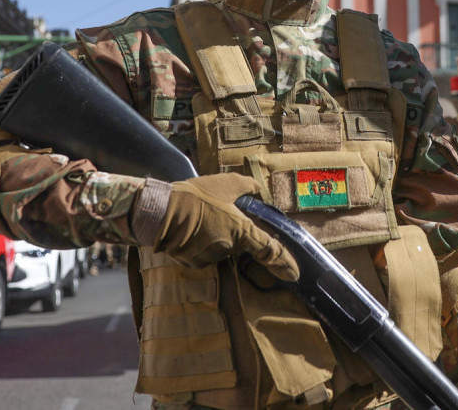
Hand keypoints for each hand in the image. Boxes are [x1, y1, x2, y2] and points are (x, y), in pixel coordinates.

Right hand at [155, 173, 298, 281]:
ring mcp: (210, 257)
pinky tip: (187, 230)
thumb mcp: (225, 183)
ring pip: (218, 250)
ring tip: (198, 220)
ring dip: (213, 238)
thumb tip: (258, 188)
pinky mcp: (192, 263)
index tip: (295, 274)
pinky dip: (197, 245)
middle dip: (230, 233)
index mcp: (241, 230)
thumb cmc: (196, 197)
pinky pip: (201, 255)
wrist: (162, 212)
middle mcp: (228, 248)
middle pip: (237, 245)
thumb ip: (245, 186)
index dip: (284, 263)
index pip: (268, 250)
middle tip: (214, 216)